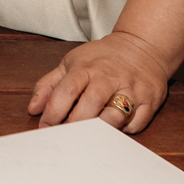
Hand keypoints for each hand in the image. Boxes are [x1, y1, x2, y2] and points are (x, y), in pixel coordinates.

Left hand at [27, 28, 170, 134]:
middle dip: (75, 125)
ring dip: (99, 130)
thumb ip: (49, 85)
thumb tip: (33, 109)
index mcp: (86, 68)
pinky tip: (114, 129)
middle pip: (90, 105)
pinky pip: (136, 123)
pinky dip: (124, 131)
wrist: (141, 46)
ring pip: (115, 116)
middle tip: (66, 137)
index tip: (46, 127)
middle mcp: (109, 77)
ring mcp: (131, 89)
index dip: (53, 112)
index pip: (66, 91)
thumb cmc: (101, 58)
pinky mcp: (150, 100)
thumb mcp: (71, 63)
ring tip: (89, 137)